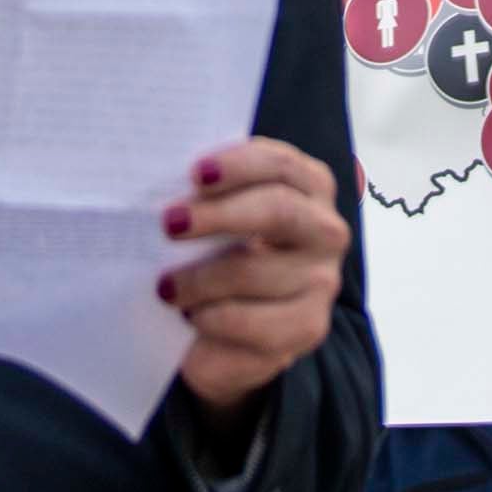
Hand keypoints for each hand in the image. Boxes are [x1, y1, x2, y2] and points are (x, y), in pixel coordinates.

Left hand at [161, 135, 345, 422]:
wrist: (226, 327)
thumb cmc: (217, 252)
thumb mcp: (216, 216)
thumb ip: (205, 197)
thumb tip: (169, 194)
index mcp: (307, 185)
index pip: (281, 164)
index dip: (239, 165)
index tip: (195, 174)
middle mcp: (325, 229)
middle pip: (279, 211)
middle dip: (219, 215)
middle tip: (169, 225)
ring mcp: (323, 280)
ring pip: (258, 271)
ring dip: (202, 278)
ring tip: (166, 287)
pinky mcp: (311, 326)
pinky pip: (259, 323)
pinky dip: (217, 319)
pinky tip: (193, 317)